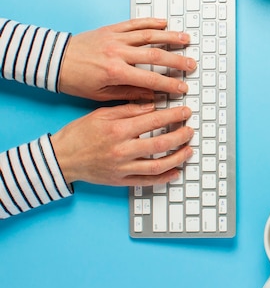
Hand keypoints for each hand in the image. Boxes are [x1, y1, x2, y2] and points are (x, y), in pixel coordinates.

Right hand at [50, 103, 193, 185]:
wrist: (61, 158)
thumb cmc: (79, 134)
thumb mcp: (101, 114)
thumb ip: (129, 109)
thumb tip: (153, 106)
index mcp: (118, 130)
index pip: (154, 121)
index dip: (174, 116)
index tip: (185, 112)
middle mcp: (122, 150)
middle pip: (160, 144)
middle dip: (180, 136)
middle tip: (190, 130)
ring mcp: (122, 168)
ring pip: (158, 165)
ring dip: (177, 157)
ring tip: (188, 150)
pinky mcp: (120, 180)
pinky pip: (147, 181)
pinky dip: (164, 178)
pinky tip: (176, 172)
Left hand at [59, 18, 196, 100]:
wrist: (53, 60)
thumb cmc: (75, 80)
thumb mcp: (102, 94)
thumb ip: (129, 93)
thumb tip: (151, 95)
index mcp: (115, 72)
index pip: (150, 78)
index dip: (170, 84)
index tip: (183, 87)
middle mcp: (118, 52)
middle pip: (155, 55)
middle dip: (177, 60)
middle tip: (191, 64)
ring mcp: (115, 38)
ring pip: (149, 35)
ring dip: (170, 37)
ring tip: (186, 39)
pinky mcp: (111, 29)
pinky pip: (134, 24)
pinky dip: (150, 22)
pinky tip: (164, 23)